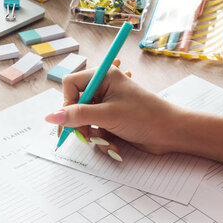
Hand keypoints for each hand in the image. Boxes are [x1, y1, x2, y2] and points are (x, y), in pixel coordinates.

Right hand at [45, 60, 184, 160]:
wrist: (172, 133)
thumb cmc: (146, 116)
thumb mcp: (107, 115)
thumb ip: (77, 116)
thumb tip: (51, 117)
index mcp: (103, 76)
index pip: (70, 85)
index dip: (67, 103)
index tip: (70, 120)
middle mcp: (103, 88)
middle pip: (74, 105)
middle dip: (79, 124)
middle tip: (84, 137)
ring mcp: (107, 105)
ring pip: (83, 121)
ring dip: (92, 135)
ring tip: (106, 142)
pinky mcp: (111, 121)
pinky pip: (94, 130)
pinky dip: (101, 141)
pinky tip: (114, 146)